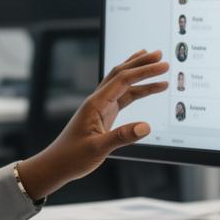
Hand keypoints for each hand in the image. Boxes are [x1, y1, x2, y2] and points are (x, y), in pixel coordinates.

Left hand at [16, 49, 168, 200]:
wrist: (57, 164)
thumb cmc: (72, 157)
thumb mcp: (97, 149)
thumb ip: (122, 137)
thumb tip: (146, 127)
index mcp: (95, 104)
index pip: (123, 80)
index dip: (144, 71)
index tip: (162, 66)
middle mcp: (98, 101)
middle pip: (121, 74)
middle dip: (141, 64)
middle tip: (160, 55)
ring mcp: (100, 107)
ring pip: (122, 84)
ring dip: (139, 74)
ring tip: (157, 66)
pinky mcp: (103, 115)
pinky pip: (122, 97)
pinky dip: (136, 90)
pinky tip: (146, 89)